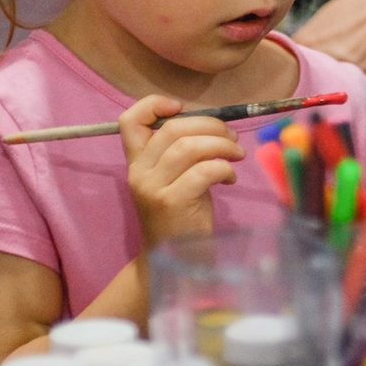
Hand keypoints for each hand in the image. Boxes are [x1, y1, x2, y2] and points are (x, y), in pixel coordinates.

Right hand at [120, 95, 243, 248]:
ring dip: (222, 145)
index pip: (129, 121)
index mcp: (136, 162)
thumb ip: (180, 152)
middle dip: (211, 125)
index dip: (153, 104)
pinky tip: (230, 179)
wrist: (175, 261)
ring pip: (190, 147)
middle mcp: (139, 172)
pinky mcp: (172, 202)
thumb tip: (214, 124)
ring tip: (236, 156)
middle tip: (232, 137)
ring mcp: (153, 188)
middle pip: (173, 129)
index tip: (181, 107)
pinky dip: (225, 168)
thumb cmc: (181, 216)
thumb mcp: (174, 179)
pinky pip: (205, 170)